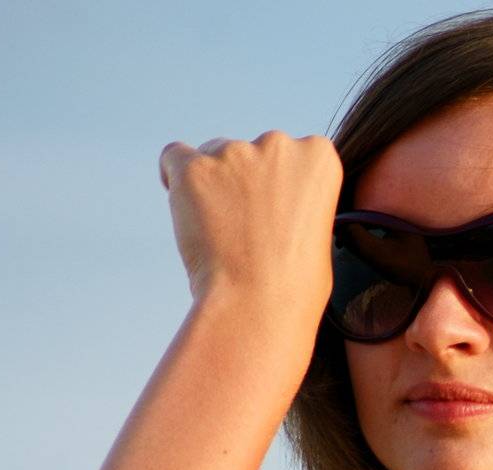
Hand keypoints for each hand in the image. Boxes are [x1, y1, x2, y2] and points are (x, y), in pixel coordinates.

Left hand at [158, 131, 342, 309]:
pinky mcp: (193, 167)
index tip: (277, 210)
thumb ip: (295, 195)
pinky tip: (186, 206)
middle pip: (252, 150)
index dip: (281, 181)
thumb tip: (263, 191)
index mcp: (318, 156)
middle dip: (247, 180)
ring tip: (220, 231)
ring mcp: (234, 153)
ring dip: (214, 183)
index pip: (294, 151)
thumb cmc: (295, 280)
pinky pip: (174, 157)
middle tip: (246, 225)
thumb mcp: (316, 225)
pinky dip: (176, 178)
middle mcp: (278, 145)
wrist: (260, 302)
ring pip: (214, 154)